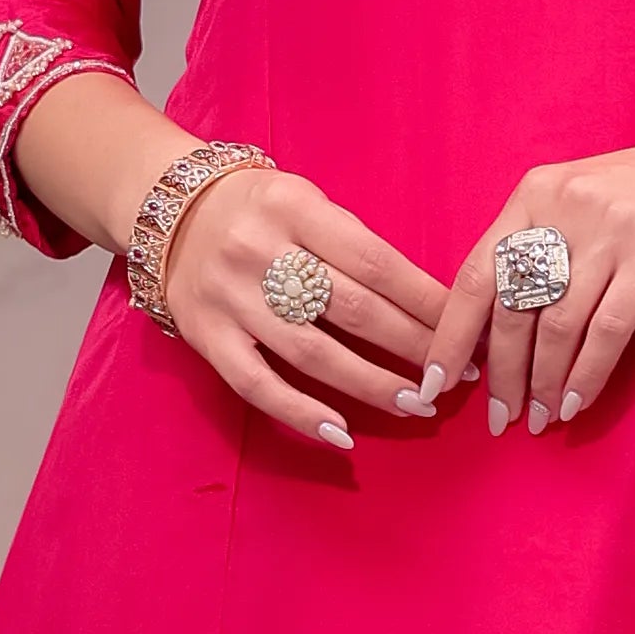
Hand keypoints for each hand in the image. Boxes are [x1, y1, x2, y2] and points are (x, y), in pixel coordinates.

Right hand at [161, 165, 448, 452]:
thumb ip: (352, 244)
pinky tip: (342, 433)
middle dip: (414, 347)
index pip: (377, 263)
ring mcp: (231, 298)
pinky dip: (301, 413)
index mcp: (295, 207)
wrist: (169, 210)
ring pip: (313, 353)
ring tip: (417, 404)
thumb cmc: (259, 210)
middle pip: (353, 309)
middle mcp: (260, 250)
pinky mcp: (208, 336)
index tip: (465, 330)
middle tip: (454, 376)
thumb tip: (425, 303)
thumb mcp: (305, 200)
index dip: (426, 302)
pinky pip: (258, 385)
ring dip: (373, 385)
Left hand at [427, 69, 634, 430]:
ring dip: (544, 383)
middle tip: (500, 419)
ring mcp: (609, 229)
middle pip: (512, 308)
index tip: (434, 384)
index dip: (450, 336)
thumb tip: (500, 326)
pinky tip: (577, 404)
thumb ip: (543, 247)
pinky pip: (608, 330)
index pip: (473, 274)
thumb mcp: (586, 202)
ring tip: (540, 419)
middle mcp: (562, 207)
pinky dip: (588, 375)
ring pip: (557, 325)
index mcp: (534, 194)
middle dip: (501, 374)